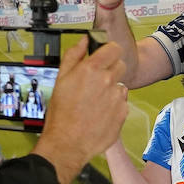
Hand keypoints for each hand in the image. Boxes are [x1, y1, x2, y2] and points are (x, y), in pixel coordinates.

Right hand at [32, 41, 128, 183]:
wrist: (68, 143)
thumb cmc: (61, 114)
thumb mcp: (60, 79)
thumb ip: (74, 56)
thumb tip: (84, 40)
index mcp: (92, 69)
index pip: (114, 48)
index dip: (109, 51)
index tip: (104, 56)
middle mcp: (108, 81)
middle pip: (120, 65)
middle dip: (110, 70)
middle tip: (96, 82)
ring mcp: (117, 98)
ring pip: (120, 85)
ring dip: (111, 90)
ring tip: (95, 102)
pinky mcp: (123, 113)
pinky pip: (122, 103)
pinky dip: (114, 106)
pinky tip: (100, 113)